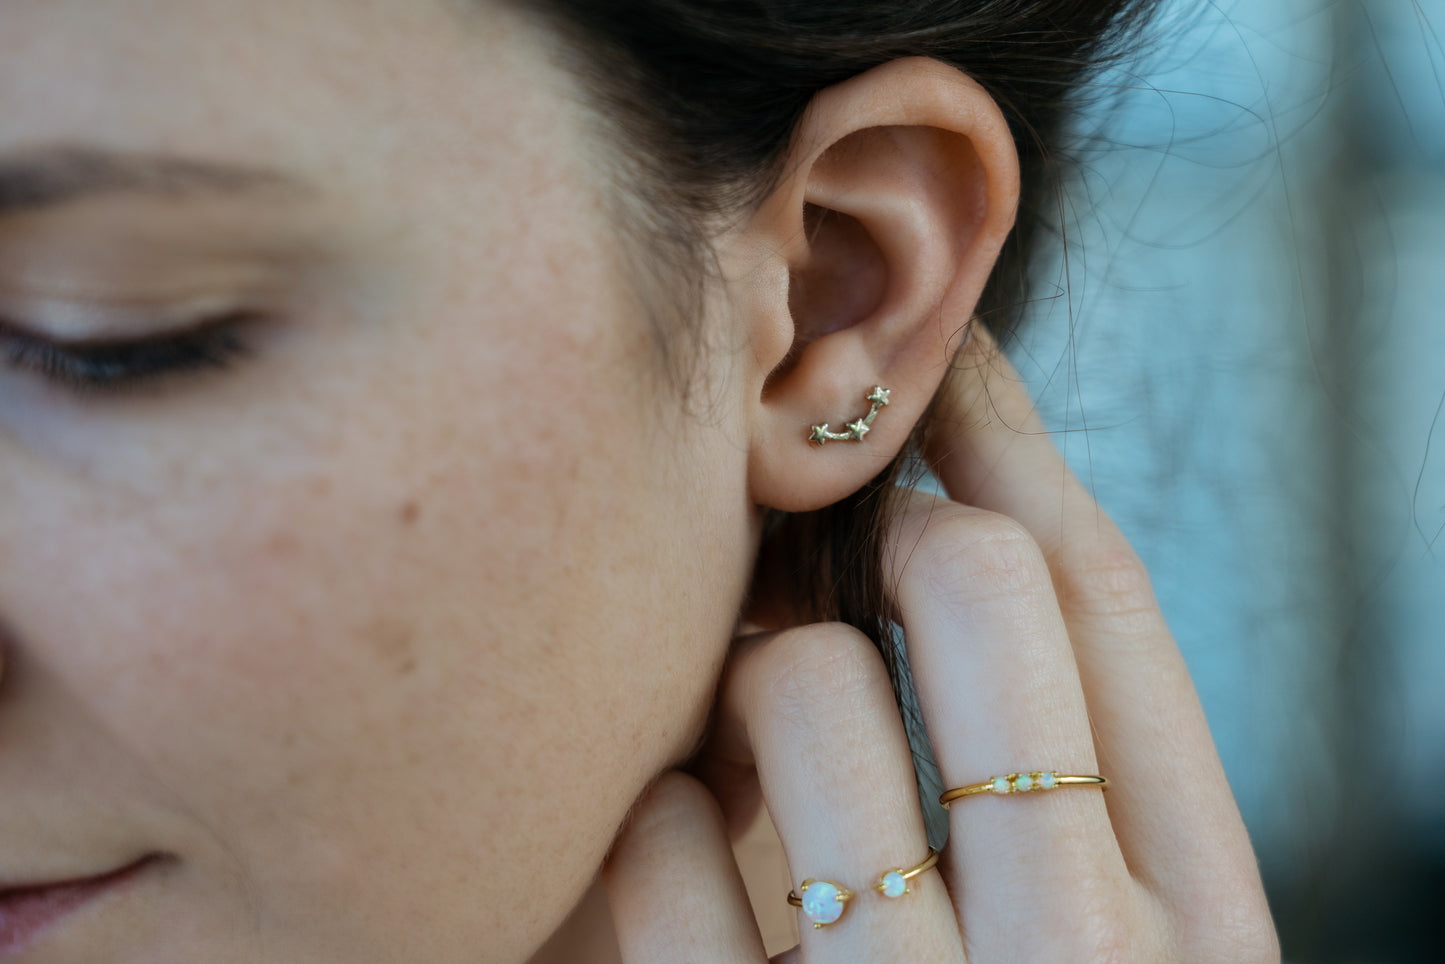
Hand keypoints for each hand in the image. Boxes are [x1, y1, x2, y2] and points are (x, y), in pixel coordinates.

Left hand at [602, 325, 1278, 961]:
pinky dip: (660, 809)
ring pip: (801, 677)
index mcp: (1202, 925)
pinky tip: (688, 834)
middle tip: (836, 551)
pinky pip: (661, 835)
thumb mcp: (1122, 939)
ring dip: (759, 674)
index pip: (1108, 601)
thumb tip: (980, 507)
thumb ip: (1090, 773)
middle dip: (891, 532)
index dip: (1013, 446)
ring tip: (758, 734)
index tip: (943, 371)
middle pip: (975, 578)